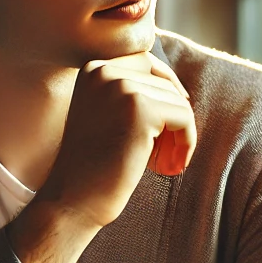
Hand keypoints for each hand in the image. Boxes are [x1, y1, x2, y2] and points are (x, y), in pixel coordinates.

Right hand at [39, 52, 195, 229]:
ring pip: (178, 101)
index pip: (146, 62)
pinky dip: (186, 142)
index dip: (166, 88)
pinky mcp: (141, 110)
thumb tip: (180, 89)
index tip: (170, 121)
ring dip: (179, 134)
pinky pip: (185, 118)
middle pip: (164, 82)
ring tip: (165, 162)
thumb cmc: (94, 166)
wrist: (74, 200)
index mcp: (92, 69)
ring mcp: (121, 88)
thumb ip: (132, 94)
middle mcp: (103, 71)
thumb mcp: (108, 116)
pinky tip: (171, 165)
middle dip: (172, 117)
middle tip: (166, 153)